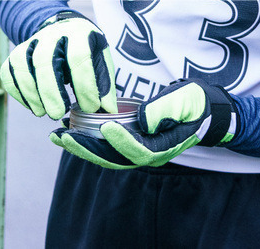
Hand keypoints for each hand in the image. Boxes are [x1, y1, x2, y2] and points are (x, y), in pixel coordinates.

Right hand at [0, 12, 116, 118]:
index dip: (85, 85)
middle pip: (45, 60)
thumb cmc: (85, 50)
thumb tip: (108, 111)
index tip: (90, 108)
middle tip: (58, 113)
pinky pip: (9, 72)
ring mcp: (31, 42)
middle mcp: (52, 34)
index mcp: (78, 33)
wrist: (62, 30)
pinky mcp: (16, 53)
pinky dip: (19, 92)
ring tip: (44, 112)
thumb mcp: (101, 60)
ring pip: (23, 65)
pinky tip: (33, 106)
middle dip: (51, 91)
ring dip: (32, 93)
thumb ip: (104, 84)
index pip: (79, 56)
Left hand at [54, 79, 239, 167]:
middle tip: (65, 137)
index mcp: (163, 146)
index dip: (121, 141)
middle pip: (114, 158)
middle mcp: (148, 154)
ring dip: (81, 147)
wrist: (201, 109)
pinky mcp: (128, 142)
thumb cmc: (194, 102)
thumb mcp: (186, 100)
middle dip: (88, 148)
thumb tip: (143, 120)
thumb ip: (165, 109)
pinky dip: (85, 142)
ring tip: (58, 138)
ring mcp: (137, 150)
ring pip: (105, 155)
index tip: (104, 127)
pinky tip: (67, 133)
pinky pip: (104, 147)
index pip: (139, 149)